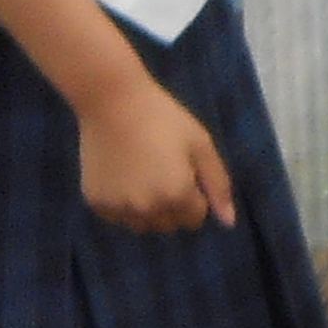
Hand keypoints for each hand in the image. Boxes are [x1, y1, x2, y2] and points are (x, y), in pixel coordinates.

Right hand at [73, 78, 237, 235]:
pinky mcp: (98, 204)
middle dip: (172, 206)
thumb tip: (229, 223)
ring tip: (141, 176)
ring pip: (143, 226)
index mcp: (178, 195)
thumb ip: (218, 185)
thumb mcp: (200, 144)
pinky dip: (123, 204)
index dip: (194, 194)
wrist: (112, 102)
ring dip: (147, 209)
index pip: (195, 218)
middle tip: (162, 171)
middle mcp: (148, 209)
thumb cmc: (163, 118)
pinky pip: (118, 217)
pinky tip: (121, 176)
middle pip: (169, 225)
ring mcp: (120, 209)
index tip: (183, 170)